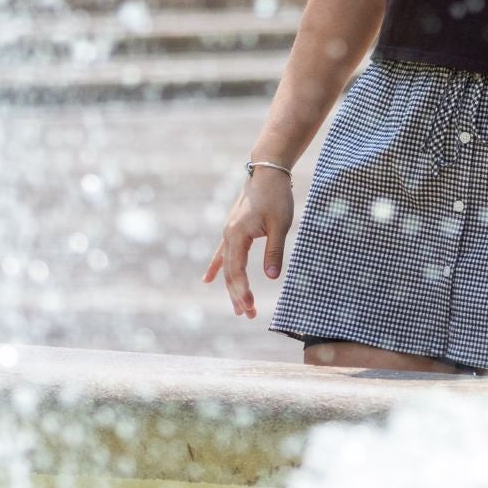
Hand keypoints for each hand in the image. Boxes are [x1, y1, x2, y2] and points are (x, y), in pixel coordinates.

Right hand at [202, 170, 295, 318]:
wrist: (267, 173)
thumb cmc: (276, 197)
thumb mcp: (280, 224)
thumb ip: (274, 250)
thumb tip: (272, 277)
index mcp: (237, 234)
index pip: (236, 270)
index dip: (242, 290)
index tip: (250, 307)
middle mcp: (228, 235)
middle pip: (229, 272)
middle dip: (237, 295)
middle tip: (248, 315)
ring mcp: (228, 233)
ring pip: (227, 266)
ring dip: (232, 287)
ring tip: (239, 309)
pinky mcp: (233, 230)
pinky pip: (221, 254)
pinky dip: (216, 268)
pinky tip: (207, 280)